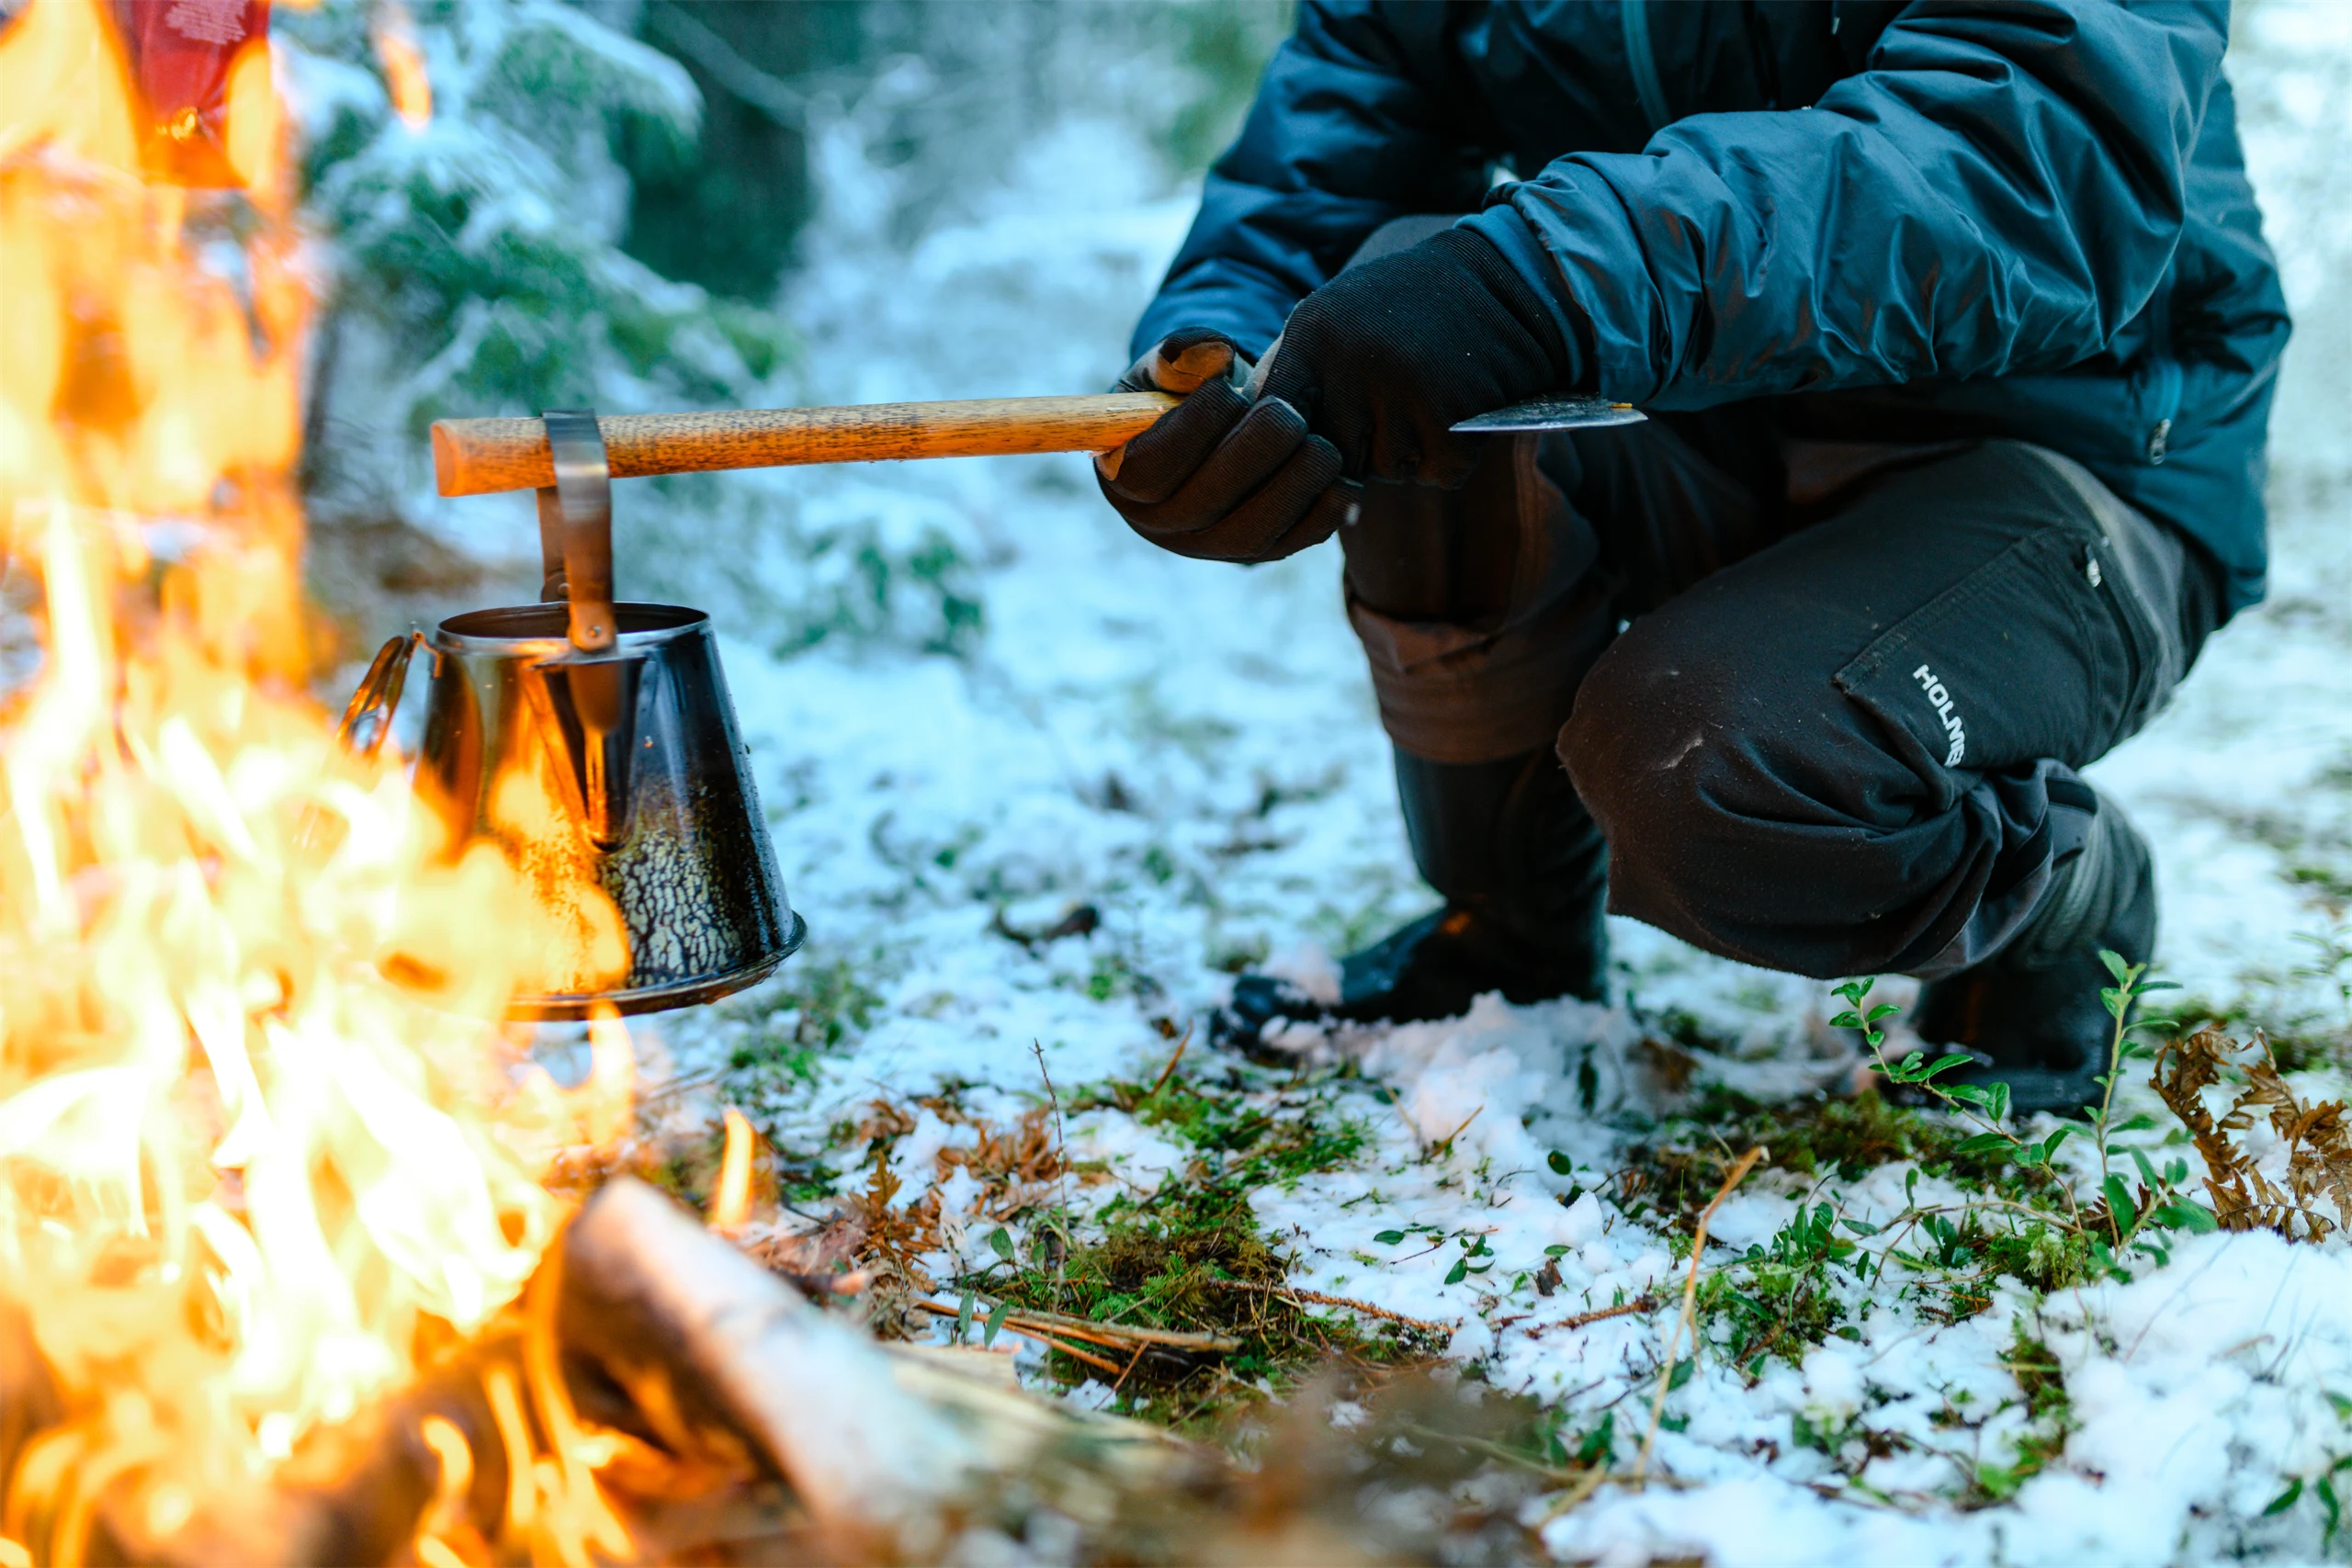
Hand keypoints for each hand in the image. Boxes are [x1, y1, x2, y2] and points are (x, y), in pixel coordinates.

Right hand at [1096, 328, 1355, 563]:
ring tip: (1322, 446)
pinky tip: (1346, 483)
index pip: (1147, 471)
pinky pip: (1288, 545)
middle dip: (1250, 457)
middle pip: (1201, 507)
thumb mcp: (1174, 367)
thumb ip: (1182, 353)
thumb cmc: (1190, 391)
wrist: (1225, 424)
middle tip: (1288, 414)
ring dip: (1291, 491)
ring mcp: (1209, 546)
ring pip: (1247, 536)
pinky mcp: (1257, 552)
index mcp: (1123, 478)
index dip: (1189, 432)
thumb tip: (1214, 352)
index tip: (1227, 390)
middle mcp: (1160, 525)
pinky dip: (1322, 518)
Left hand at [1257, 227, 1577, 487]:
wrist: (1509, 276)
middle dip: (1362, 449)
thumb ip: (1290, 374)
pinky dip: (1452, 456)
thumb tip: (1243, 434)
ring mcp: (1401, 390)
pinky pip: (1438, 472)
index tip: (1310, 443)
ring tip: (1431, 395)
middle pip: (1334, 459)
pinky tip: (1462, 409)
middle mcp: (1350, 363)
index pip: (1272, 420)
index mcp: (1313, 338)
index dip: (1289, 445)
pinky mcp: (1451, 416)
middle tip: (1394, 404)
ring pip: (1390, 471)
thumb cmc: (1409, 306)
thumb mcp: (1334, 319)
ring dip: (1411, 451)